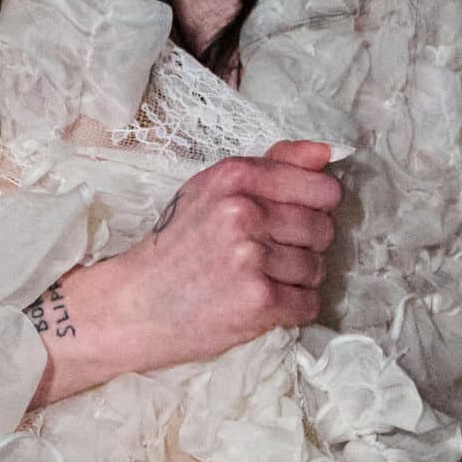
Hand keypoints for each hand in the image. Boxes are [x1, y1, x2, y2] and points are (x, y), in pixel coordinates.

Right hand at [27, 141, 343, 408]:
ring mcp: (251, 258)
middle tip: (274, 256)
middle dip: (308, 247)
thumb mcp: (211, 191)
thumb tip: (326, 153)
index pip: (321, 187)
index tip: (298, 219)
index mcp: (235, 177)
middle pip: (323, 229)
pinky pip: (308, 304)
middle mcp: (244, 212)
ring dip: (299, 280)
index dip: (318, 207)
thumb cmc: (175, 247)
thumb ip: (271, 166)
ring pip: (317, 269)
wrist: (135, 304)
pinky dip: (294, 309)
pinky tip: (265, 305)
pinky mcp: (257, 301)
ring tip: (264, 281)